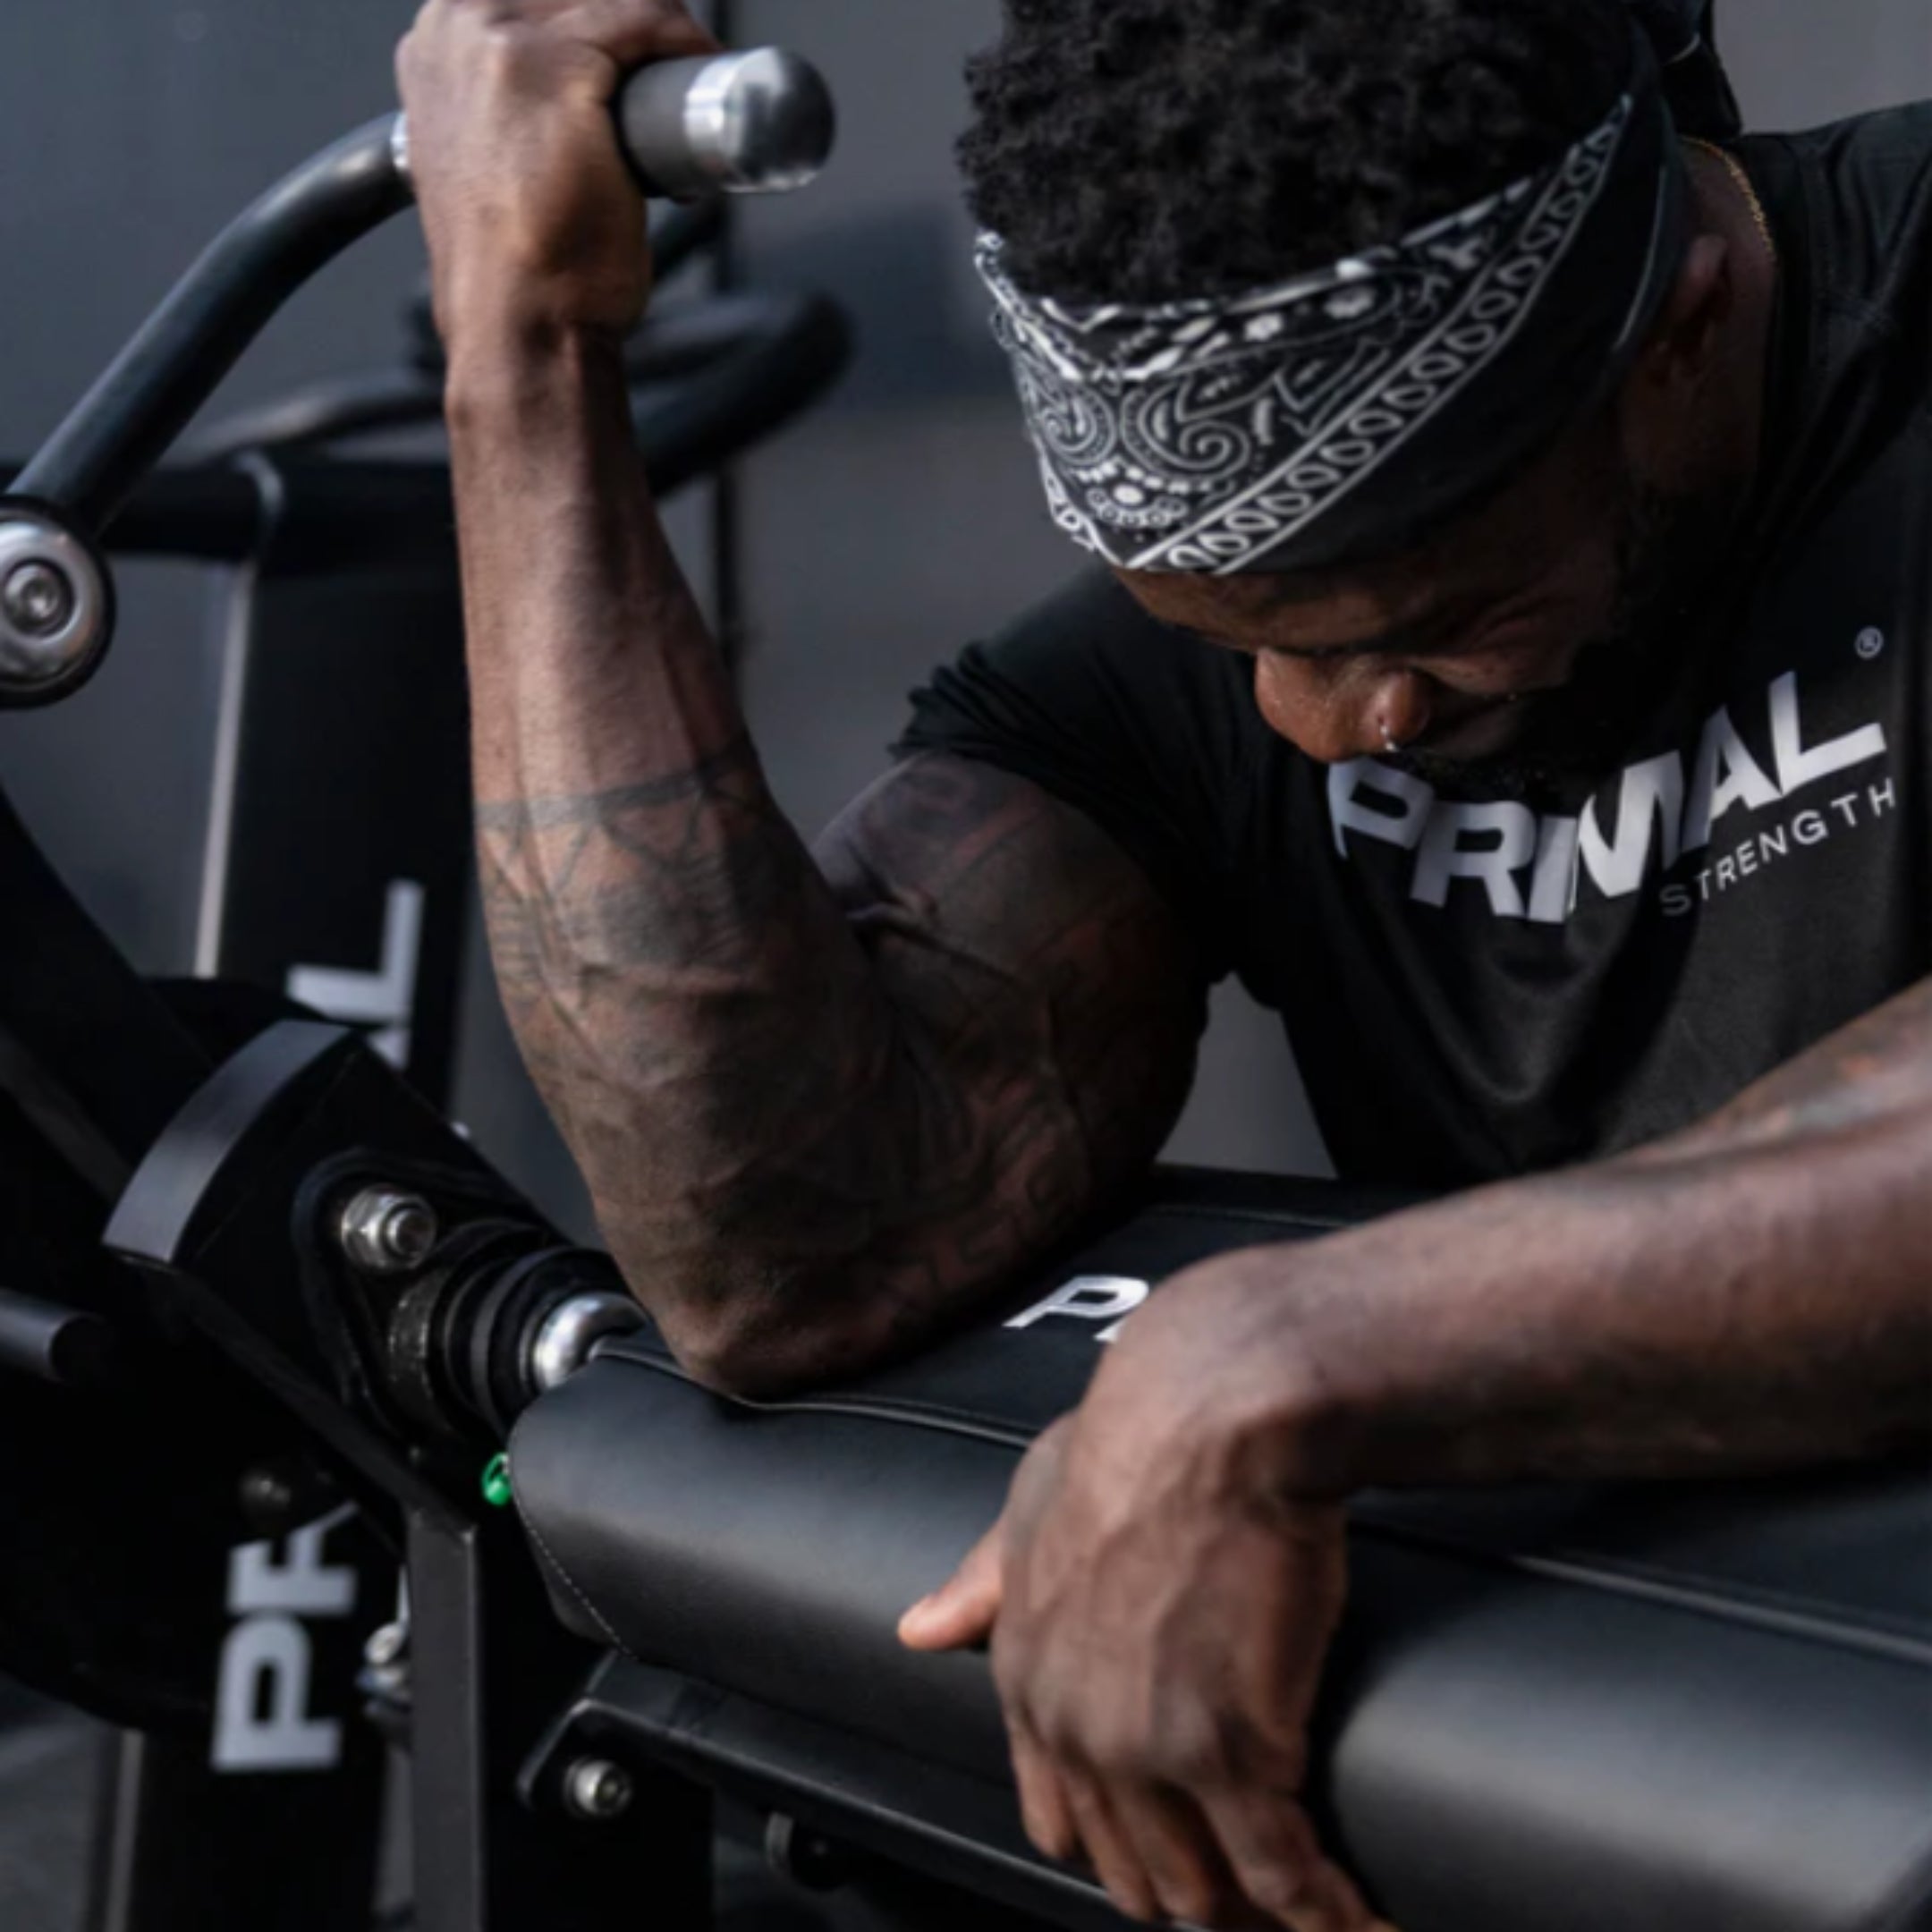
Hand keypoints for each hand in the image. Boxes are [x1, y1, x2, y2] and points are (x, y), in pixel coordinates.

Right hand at [397, 0, 718, 352]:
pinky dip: (684, 42)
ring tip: (686, 106)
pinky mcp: (556, 66)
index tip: (647, 60)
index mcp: (438, 46)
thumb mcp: (498, 167)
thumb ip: (522, 117)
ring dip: (665, 37)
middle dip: (639, 26)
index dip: (607, 18)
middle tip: (672, 86)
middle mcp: (454, 27)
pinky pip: (645, 20)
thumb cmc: (520, 274)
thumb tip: (598, 108)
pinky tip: (702, 73)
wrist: (519, 328)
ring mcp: (499, 40)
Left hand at [900, 1258, 1394, 1930]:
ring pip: (1207, 1888)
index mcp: (1027, 1675)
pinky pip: (1284, 1875)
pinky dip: (1329, 1915)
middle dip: (1199, 1894)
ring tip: (1313, 1916)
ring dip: (1260, 1916)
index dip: (1119, 1845)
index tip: (1170, 1854)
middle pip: (1136, 1870)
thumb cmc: (1133, 1437)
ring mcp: (1150, 1751)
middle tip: (1257, 1900)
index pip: (1058, 1817)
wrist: (1209, 1414)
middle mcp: (1075, 1729)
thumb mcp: (1032, 1500)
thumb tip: (921, 1628)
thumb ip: (984, 1577)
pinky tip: (1360, 1925)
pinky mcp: (1236, 1750)